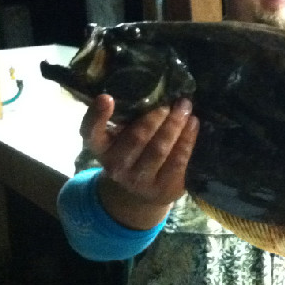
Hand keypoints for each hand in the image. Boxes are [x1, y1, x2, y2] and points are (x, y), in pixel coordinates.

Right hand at [79, 93, 198, 209]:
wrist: (139, 195)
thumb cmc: (130, 154)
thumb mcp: (119, 138)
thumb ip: (126, 118)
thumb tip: (155, 89)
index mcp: (101, 148)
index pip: (91, 133)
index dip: (97, 116)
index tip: (107, 97)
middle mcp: (116, 166)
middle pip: (137, 138)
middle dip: (156, 117)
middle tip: (170, 101)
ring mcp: (139, 180)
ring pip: (159, 149)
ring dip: (175, 125)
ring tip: (184, 107)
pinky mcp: (162, 189)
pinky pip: (177, 161)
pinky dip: (187, 139)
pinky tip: (193, 124)